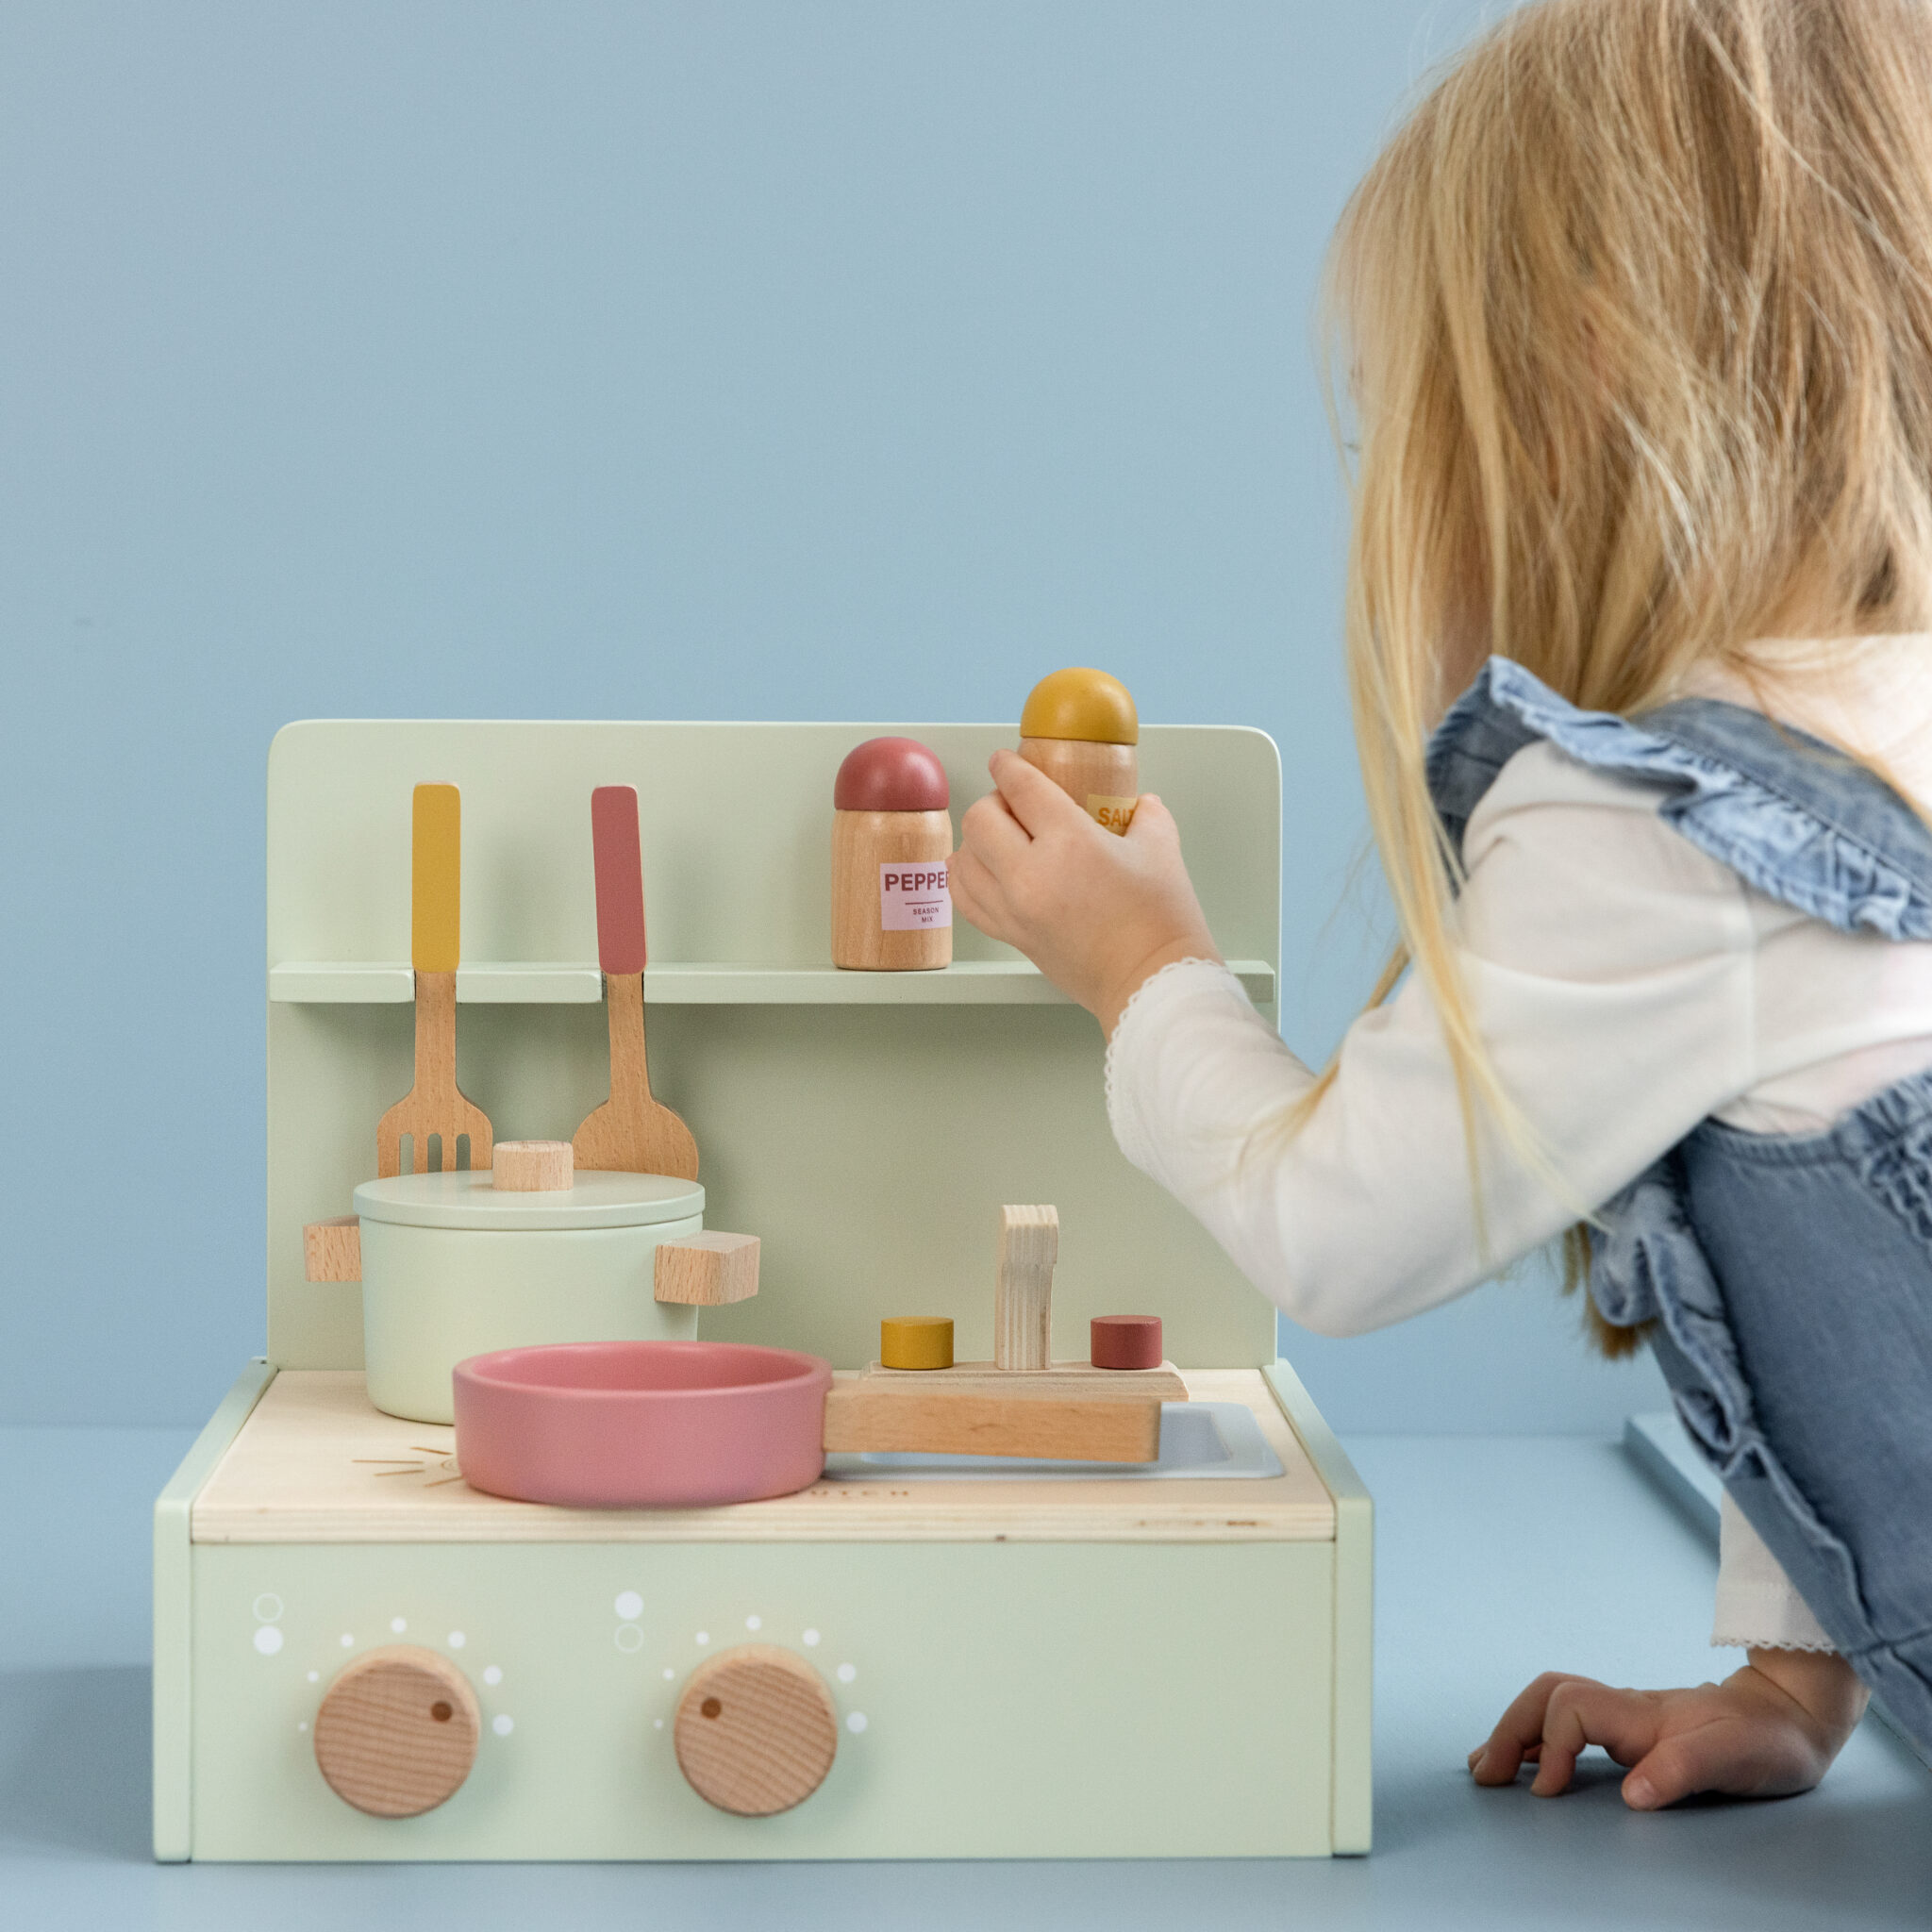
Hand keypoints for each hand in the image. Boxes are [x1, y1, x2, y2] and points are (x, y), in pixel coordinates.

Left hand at [950, 750, 1220, 1035]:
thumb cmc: (1160, 924)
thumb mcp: (1161, 851)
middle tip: (1013, 803)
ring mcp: (1014, 909)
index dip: (1007, 766)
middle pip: (980, 819)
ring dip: (975, 840)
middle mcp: (1031, 873)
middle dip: (992, 801)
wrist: (1151, 983)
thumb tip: (1141, 805)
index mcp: (1069, 842)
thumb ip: (1147, 817)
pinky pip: (966, 899)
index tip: (1005, 760)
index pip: (1020, 788)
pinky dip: (964, 878)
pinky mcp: (1012, 935)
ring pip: (963, 859)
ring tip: (996, 837)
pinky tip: (977, 870)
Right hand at [1469, 1650, 1867, 1808]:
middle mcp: (1625, 1709)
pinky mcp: (1630, 1731)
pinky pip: (1567, 1722)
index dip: (1550, 1748)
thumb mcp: (1736, 1759)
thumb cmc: (1765, 1740)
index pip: (1571, 1710)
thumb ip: (1682, 1771)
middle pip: (1546, 1695)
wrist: (1789, 1718)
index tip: (1549, 1793)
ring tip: (1488, 1765)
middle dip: (1509, 1729)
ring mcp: (1626, 1717)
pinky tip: (1527, 1763)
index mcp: (1643, 1715)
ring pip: (1551, 1703)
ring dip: (1515, 1730)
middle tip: (1486, 1773)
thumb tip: (1630, 1795)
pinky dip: (1537, 1739)